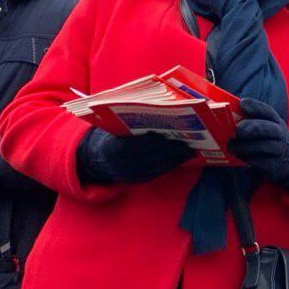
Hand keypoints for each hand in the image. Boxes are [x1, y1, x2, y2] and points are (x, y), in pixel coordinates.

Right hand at [77, 129, 194, 184]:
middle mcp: (127, 163)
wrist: (97, 159)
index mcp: (120, 147)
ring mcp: (134, 174)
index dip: (164, 138)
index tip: (179, 131)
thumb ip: (133, 120)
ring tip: (191, 149)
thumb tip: (158, 107)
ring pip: (161, 165)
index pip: (147, 142)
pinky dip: (172, 165)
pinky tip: (182, 158)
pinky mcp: (139, 180)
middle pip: (158, 154)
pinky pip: (160, 172)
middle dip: (176, 148)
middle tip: (192, 140)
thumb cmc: (111, 136)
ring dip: (178, 158)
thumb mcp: (117, 127)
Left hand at [229, 97, 288, 190]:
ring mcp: (279, 150)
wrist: (287, 160)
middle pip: (269, 129)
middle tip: (238, 129)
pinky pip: (261, 162)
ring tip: (230, 146)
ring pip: (264, 146)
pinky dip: (249, 158)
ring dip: (245, 146)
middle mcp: (279, 134)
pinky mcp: (274, 165)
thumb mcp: (264, 126)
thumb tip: (224, 114)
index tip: (242, 103)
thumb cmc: (267, 139)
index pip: (267, 111)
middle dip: (253, 127)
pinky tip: (239, 156)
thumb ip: (249, 120)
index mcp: (275, 121)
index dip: (255, 106)